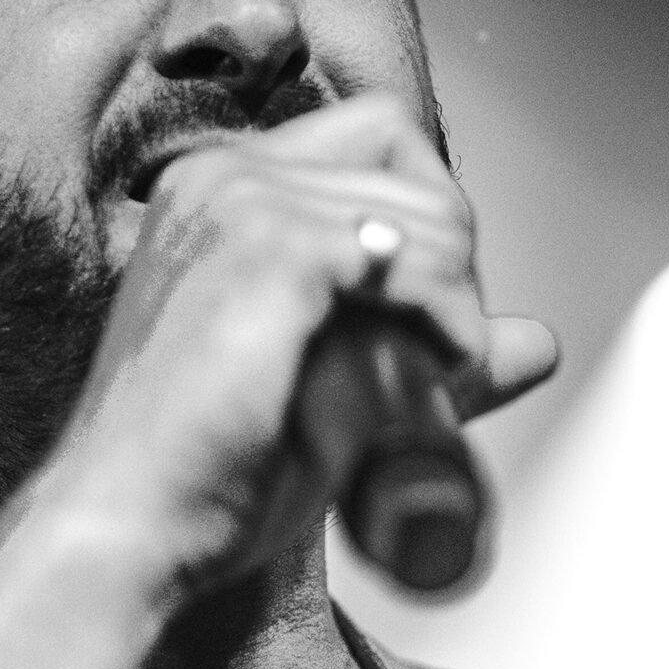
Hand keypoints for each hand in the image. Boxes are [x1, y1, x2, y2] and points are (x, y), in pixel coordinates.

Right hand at [58, 92, 556, 591]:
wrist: (128, 529)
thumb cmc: (206, 476)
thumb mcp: (333, 389)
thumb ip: (428, 347)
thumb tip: (540, 344)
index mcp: (221, 190)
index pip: (384, 139)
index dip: (431, 224)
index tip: (423, 320)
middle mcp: (225, 175)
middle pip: (420, 169)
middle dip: (455, 268)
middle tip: (433, 361)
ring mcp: (244, 203)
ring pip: (435, 215)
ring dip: (456, 307)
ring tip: (422, 382)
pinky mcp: (274, 251)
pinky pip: (420, 260)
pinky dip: (447, 326)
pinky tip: (425, 380)